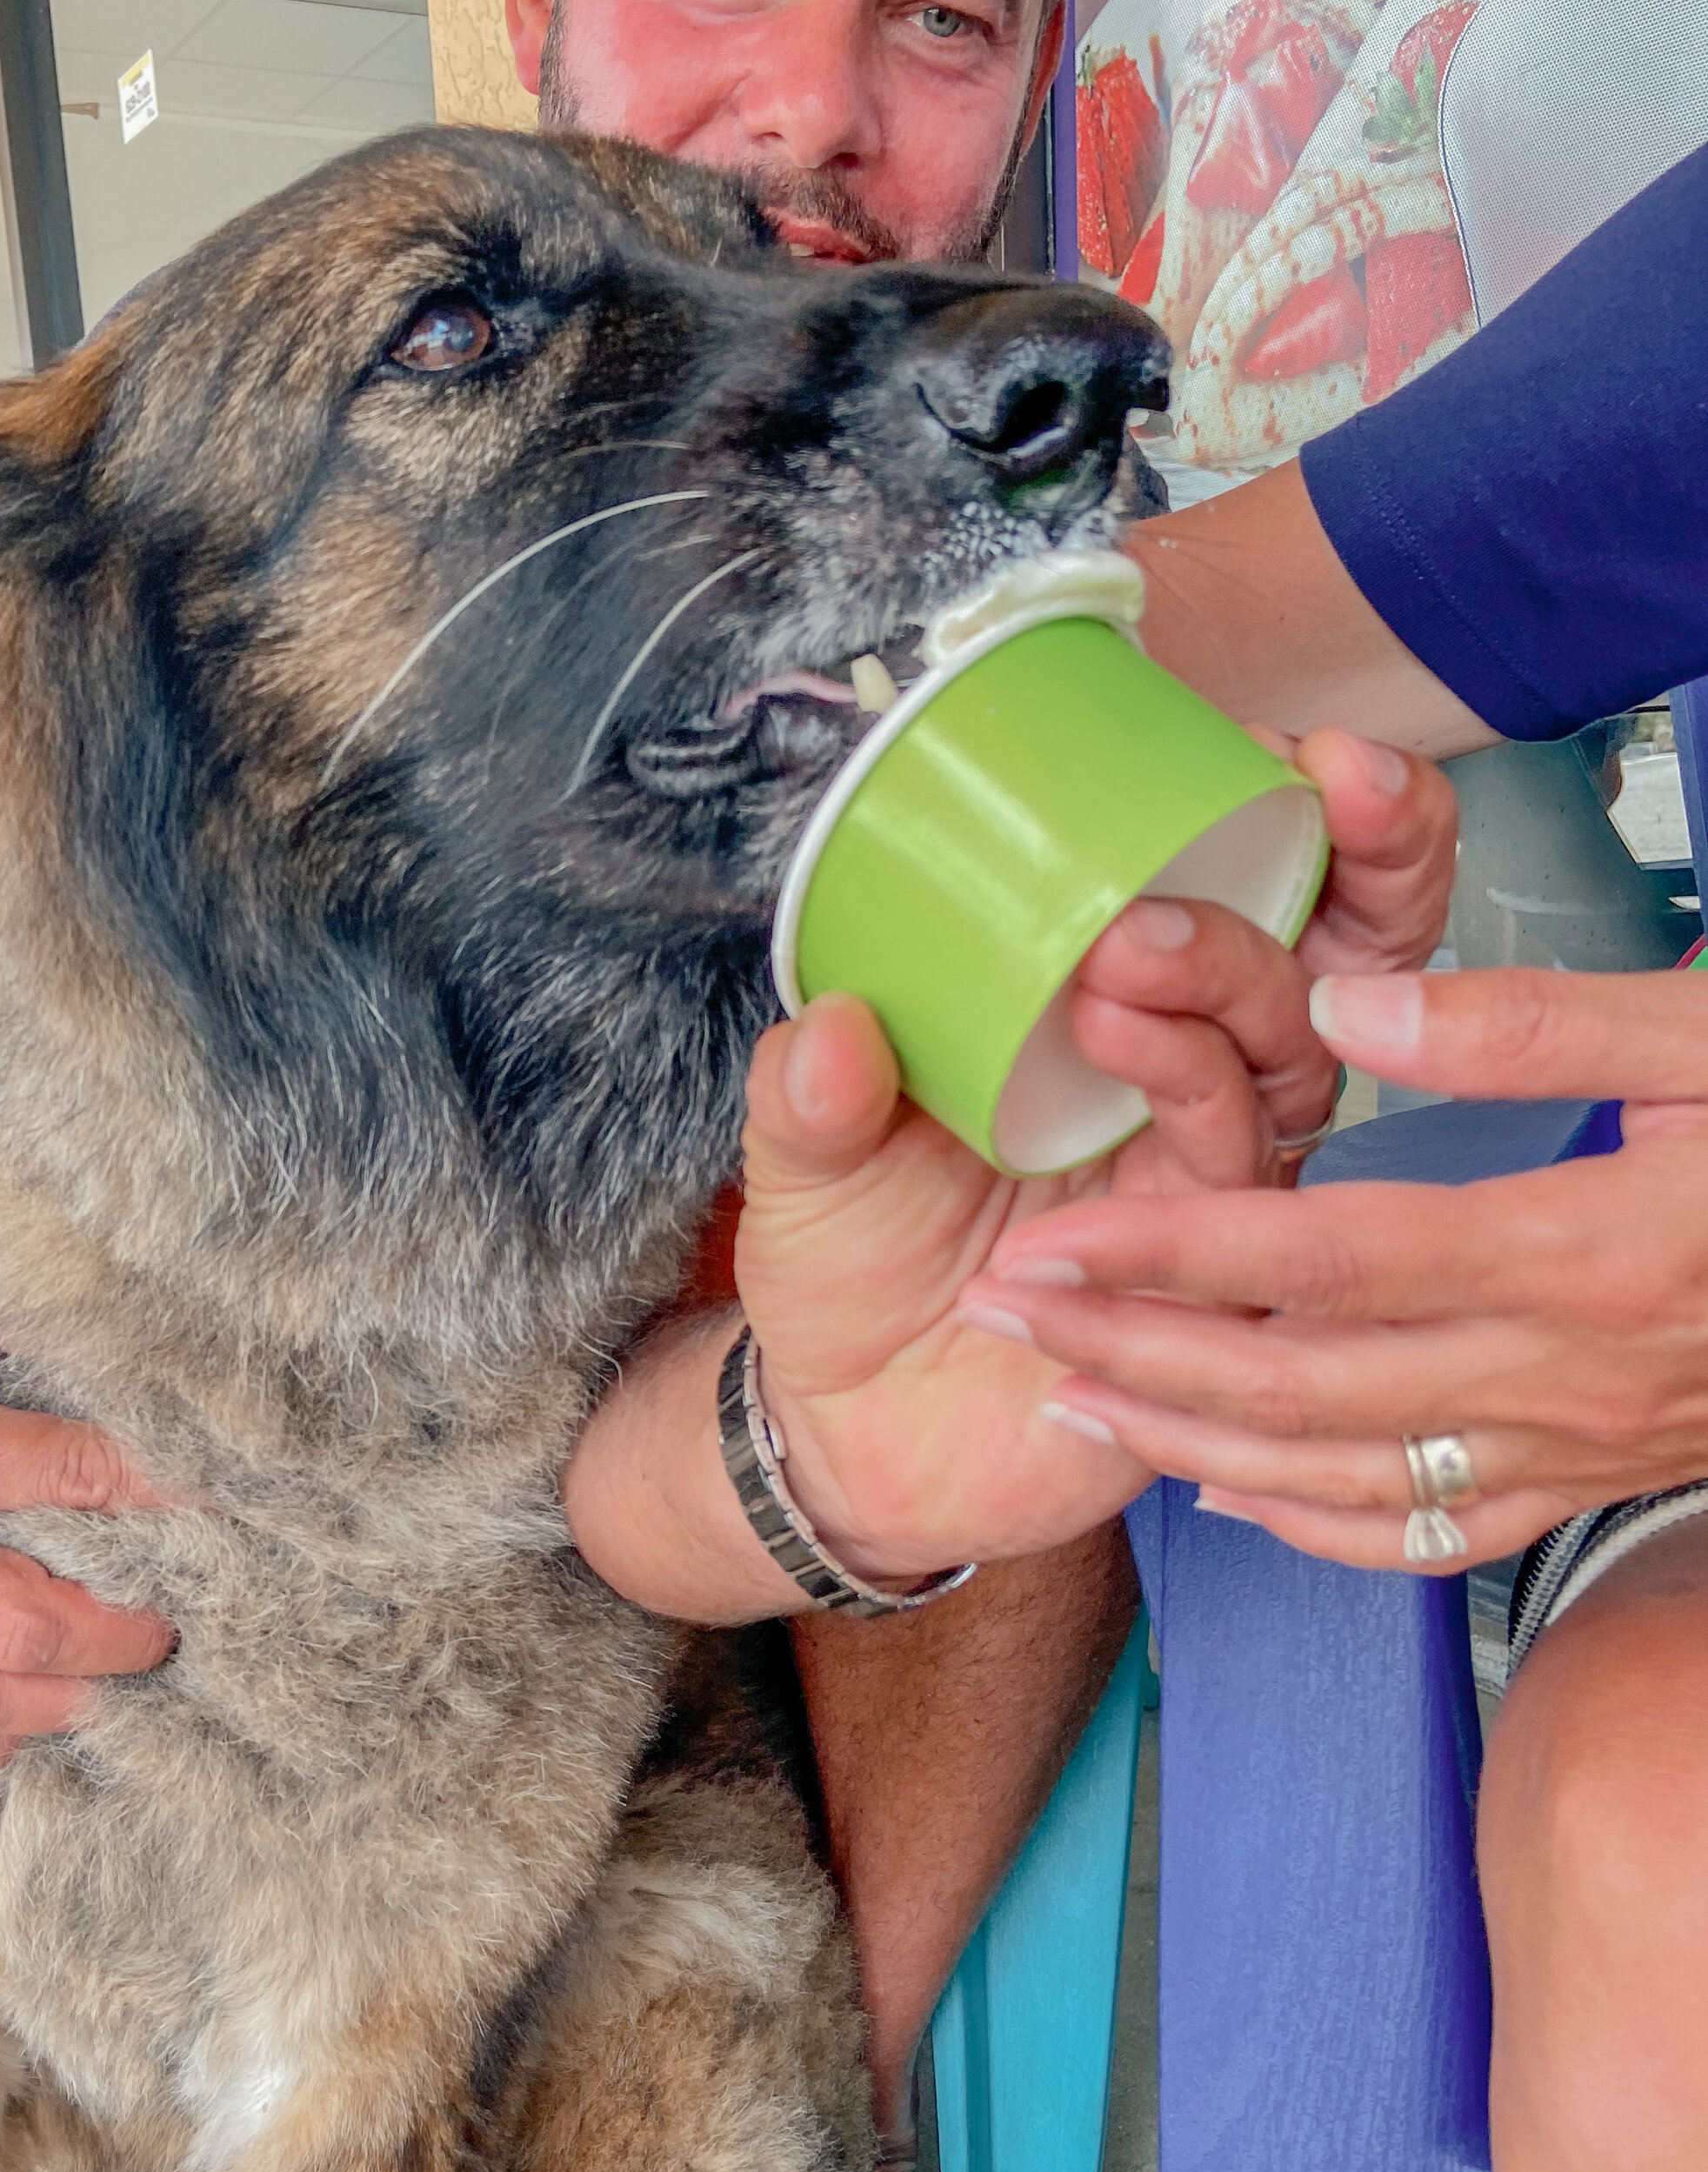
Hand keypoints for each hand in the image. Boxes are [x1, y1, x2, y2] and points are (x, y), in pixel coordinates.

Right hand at [0, 1260, 173, 1777]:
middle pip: (24, 1628)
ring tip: (119, 1684)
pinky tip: (19, 1731)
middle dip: (120, 1633)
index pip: (66, 1480)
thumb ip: (5, 1321)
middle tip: (172, 1621)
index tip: (217, 1505)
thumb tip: (120, 1325)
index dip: (154, 1492)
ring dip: (59, 1703)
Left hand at [731, 729, 1454, 1577]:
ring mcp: (1212, 1186)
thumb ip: (812, 1089)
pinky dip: (1181, 1111)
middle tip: (1311, 785)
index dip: (1295, 811)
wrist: (852, 1437)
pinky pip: (1237, 1198)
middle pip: (1332, 961)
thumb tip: (831, 1022)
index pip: (1247, 892)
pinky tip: (1108, 1067)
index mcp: (1126, 1019)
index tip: (1275, 734)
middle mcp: (1193, 1090)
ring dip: (1223, 989)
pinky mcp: (1214, 1287)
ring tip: (1126, 958)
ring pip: (1286, 1063)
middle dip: (1365, 863)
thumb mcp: (807, 1156)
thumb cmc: (855, 1268)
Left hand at [958, 964, 1707, 1570]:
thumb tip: (1351, 1019)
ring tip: (1071, 1399)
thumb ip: (1542, 1026)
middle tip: (1007, 1315)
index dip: (1173, 1254)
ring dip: (1193, 1445)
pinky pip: (1441, 1538)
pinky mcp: (1602, 1475)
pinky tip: (1233, 1501)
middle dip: (1135, 1352)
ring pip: (1346, 1476)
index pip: (1324, 1262)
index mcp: (1581, 1253)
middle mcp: (1563, 1373)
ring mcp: (1581, 1444)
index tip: (1054, 1238)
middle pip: (1300, 1384)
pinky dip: (1321, 1531)